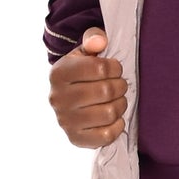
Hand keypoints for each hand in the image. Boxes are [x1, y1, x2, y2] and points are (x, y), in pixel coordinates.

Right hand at [48, 29, 127, 147]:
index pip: (100, 68)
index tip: (114, 69)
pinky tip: (113, 117)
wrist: (70, 100)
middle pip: (106, 91)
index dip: (115, 68)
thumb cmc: (82, 73)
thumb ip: (93, 39)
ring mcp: (65, 121)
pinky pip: (106, 135)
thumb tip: (99, 41)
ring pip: (109, 113)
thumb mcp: (85, 52)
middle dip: (120, 86)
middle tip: (119, 85)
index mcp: (58, 73)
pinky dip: (117, 125)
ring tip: (117, 100)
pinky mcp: (75, 139)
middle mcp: (57, 98)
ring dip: (120, 105)